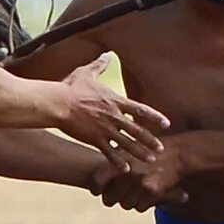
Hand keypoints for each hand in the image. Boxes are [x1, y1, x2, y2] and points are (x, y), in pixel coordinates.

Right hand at [50, 60, 165, 165]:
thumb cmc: (70, 87)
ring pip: (127, 144)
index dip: (154, 117)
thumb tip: (107, 55)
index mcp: (115, 101)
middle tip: (161, 149)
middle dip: (150, 140)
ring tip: (149, 160)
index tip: (166, 124)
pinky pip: (109, 153)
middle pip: (137, 130)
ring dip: (139, 153)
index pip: (140, 109)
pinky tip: (125, 169)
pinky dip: (118, 162)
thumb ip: (99, 65)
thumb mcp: (86, 73)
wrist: (57, 103)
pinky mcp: (94, 139)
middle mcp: (114, 116)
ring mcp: (105, 129)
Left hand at [96, 140, 187, 210]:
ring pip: (125, 205)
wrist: (178, 152)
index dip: (97, 189)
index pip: (96, 182)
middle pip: (110, 199)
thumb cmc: (150, 150)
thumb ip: (113, 161)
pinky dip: (143, 203)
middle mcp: (125, 173)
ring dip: (129, 201)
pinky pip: (140, 207)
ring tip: (136, 191)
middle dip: (114, 198)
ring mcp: (138, 183)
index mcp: (117, 162)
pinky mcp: (152, 191)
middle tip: (120, 194)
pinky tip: (148, 193)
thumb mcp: (128, 149)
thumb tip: (95, 178)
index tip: (99, 191)